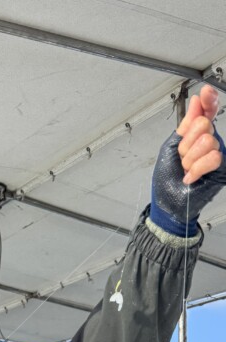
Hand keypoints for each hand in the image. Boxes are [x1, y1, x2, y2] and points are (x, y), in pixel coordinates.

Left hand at [150, 85, 225, 237]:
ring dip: (190, 159)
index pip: (206, 112)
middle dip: (186, 143)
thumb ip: (185, 125)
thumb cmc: (167, 180)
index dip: (208, 100)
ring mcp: (216, 154)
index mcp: (195, 134)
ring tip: (186, 169)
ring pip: (208, 141)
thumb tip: (196, 102)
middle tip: (181, 158)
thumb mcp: (170, 148)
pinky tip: (191, 177)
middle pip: (203, 124)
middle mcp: (209, 141)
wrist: (167, 204)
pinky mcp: (222, 168)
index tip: (206, 92)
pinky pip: (214, 158)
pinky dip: (197, 169)